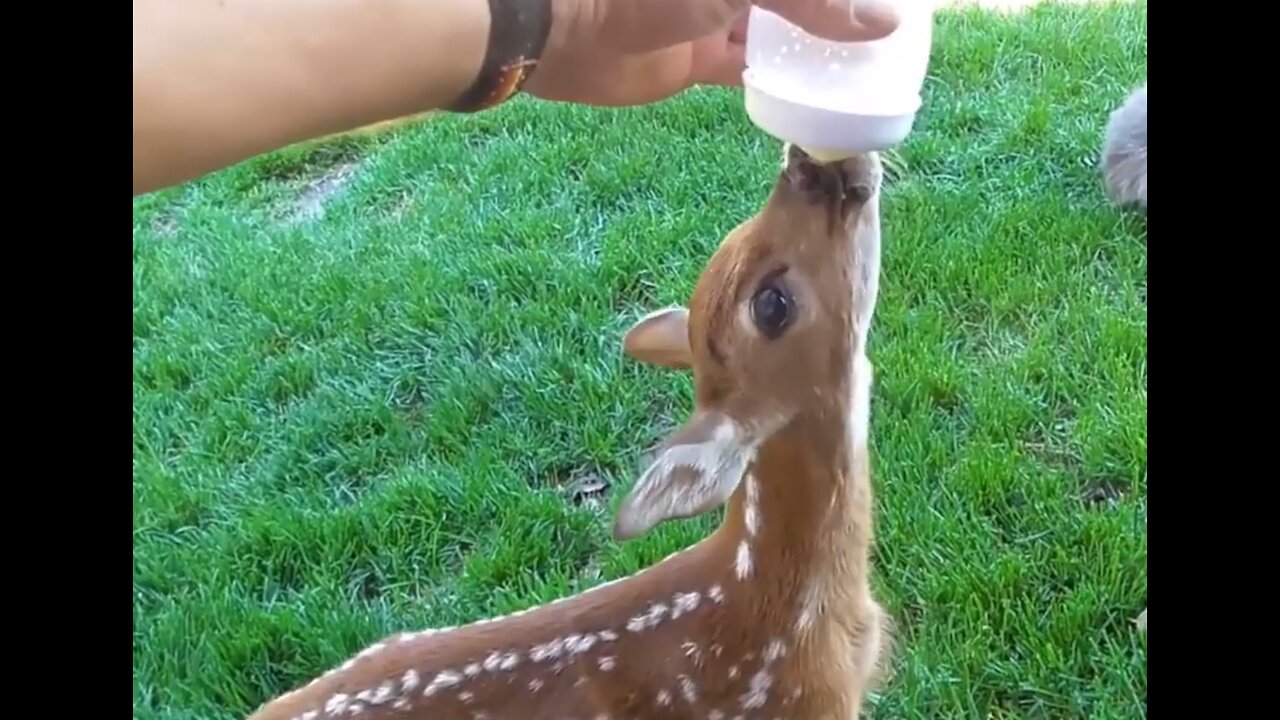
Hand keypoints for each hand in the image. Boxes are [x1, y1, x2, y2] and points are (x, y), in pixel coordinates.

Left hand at [523, 0, 900, 106]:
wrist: (559, 26)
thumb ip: (813, 1)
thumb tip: (886, 23)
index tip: (890, 8)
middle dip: (835, 12)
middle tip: (887, 36)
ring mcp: (710, 10)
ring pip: (776, 25)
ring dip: (814, 45)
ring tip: (866, 66)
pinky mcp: (691, 57)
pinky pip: (747, 66)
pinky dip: (780, 79)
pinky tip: (818, 94)